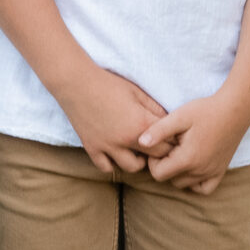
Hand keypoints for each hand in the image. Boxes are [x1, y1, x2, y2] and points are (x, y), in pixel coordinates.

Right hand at [51, 66, 169, 174]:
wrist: (76, 82)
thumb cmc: (108, 83)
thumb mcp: (137, 92)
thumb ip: (155, 109)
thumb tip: (170, 123)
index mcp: (141, 123)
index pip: (169, 142)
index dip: (173, 141)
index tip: (171, 137)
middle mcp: (126, 139)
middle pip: (155, 158)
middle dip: (160, 153)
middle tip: (157, 145)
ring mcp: (108, 146)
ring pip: (132, 167)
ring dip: (138, 161)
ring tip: (137, 150)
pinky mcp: (92, 147)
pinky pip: (106, 167)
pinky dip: (112, 163)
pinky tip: (115, 152)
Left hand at [139, 93, 249, 193]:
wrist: (235, 109)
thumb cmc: (205, 110)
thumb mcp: (179, 116)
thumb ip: (158, 130)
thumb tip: (141, 142)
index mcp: (188, 159)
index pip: (158, 174)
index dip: (153, 160)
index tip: (159, 144)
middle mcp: (200, 170)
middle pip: (170, 180)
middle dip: (164, 166)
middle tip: (170, 146)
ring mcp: (212, 172)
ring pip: (185, 184)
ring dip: (178, 172)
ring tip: (180, 151)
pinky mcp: (221, 171)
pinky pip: (205, 188)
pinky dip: (196, 182)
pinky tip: (192, 166)